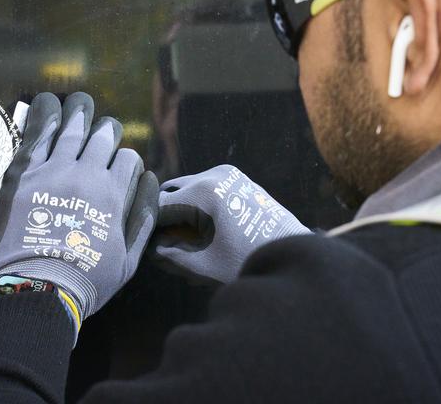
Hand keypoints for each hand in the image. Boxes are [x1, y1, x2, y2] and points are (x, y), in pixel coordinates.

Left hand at [0, 92, 158, 323]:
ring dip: (78, 112)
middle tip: (103, 128)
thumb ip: (143, 219)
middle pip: (102, 136)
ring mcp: (52, 169)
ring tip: (79, 102)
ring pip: (71, 127)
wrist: (33, 289)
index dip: (127, 160)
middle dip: (106, 130)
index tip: (119, 169)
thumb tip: (151, 181)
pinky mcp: (22, 172)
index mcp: (114, 194)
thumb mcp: (128, 260)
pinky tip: (46, 105)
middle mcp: (86, 173)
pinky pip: (36, 135)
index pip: (128, 158)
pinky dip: (43, 117)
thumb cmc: (85, 280)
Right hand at [155, 165, 309, 283]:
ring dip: (180, 211)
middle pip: (171, 192)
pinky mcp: (237, 178)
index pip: (159, 205)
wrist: (295, 253)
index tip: (146, 245)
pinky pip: (205, 187)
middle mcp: (214, 174)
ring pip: (187, 189)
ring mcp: (228, 173)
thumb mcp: (203, 266)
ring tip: (184, 240)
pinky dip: (197, 206)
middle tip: (165, 243)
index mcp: (204, 193)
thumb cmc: (249, 263)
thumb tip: (150, 249)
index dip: (149, 226)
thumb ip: (169, 256)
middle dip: (165, 217)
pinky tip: (203, 230)